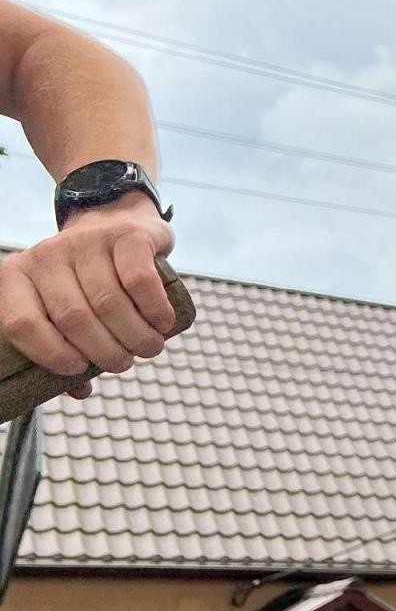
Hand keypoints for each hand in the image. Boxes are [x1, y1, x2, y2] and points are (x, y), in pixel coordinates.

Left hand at [0, 195, 176, 392]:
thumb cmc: (86, 276)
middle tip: (124, 364)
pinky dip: (154, 310)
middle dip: (105, 351)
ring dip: (136, 336)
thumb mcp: (64, 303)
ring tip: (148, 349)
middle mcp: (47, 256)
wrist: (114, 220)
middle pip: (73, 317)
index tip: (79, 370)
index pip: (22, 323)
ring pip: (109, 303)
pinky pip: (140, 282)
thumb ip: (67, 344)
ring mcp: (87, 242)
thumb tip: (80, 390)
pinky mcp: (126, 236)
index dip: (50, 354)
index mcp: (16, 276)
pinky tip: (163, 324)